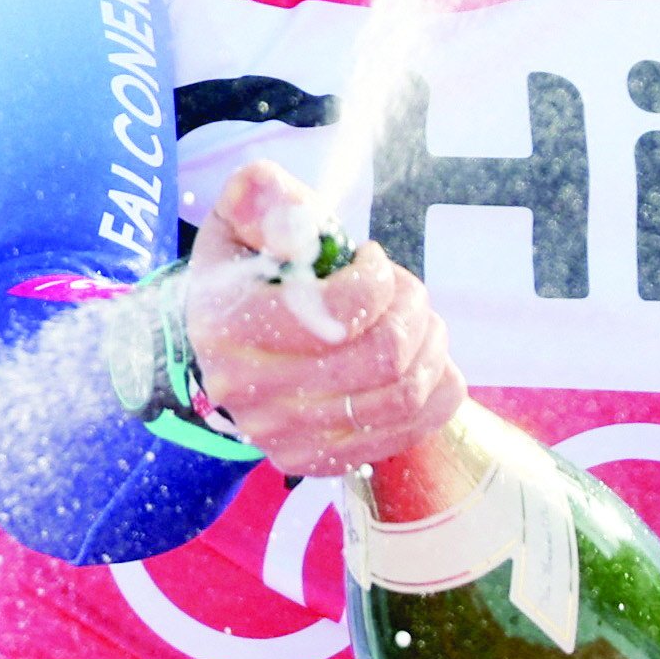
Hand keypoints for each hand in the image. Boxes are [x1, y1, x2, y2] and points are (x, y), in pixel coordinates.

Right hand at [187, 161, 466, 475]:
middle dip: (414, 309)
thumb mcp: (242, 218)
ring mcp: (281, 436)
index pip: (342, 311)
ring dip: (430, 346)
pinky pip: (406, 434)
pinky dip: (436, 391)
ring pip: (400, 395)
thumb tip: (277, 198)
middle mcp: (249, 390)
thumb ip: (261, 196)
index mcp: (229, 324)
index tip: (371, 259)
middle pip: (382, 357)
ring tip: (418, 319)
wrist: (223, 346)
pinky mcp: (310, 462)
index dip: (379, 277)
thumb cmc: (249, 272)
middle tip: (405, 289)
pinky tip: (427, 360)